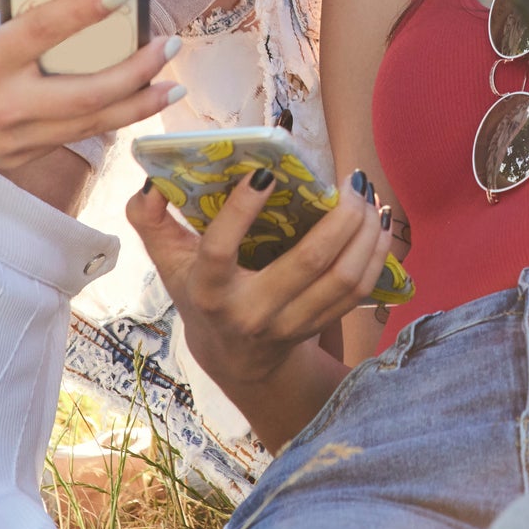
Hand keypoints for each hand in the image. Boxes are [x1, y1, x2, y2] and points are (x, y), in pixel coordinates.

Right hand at [0, 0, 182, 165]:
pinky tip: (131, 102)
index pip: (44, 32)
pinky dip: (104, 119)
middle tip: (170, 47)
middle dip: (138, 72)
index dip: (86, 10)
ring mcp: (10, 139)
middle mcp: (1, 106)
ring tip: (171, 84)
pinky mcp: (15, 157)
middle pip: (87, 95)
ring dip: (137, 104)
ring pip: (90, 126)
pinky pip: (70, 138)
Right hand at [128, 166, 392, 389]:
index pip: (220, 251)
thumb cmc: (199, 290)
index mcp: (209, 291)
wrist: (232, 356)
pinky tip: (379, 222)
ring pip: (343, 278)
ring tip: (368, 195)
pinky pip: (359, 291)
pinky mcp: (318, 327)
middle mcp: (252, 313)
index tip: (266, 172)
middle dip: (340, 216)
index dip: (241, 211)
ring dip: (366, 232)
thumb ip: (149, 218)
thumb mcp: (168, 259)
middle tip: (350, 178)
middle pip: (308, 263)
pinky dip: (376, 253)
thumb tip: (152, 183)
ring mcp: (290, 325)